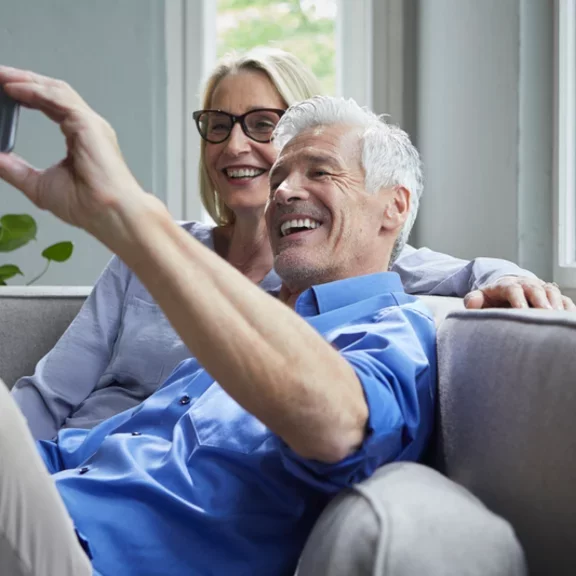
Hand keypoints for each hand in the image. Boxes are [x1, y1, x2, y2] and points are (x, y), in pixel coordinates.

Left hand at [0, 66, 145, 235]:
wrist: (109, 212)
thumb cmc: (89, 205)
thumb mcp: (39, 186)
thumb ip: (15, 170)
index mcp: (79, 139)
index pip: (51, 107)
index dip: (28, 96)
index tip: (6, 91)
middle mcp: (87, 128)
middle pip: (53, 93)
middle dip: (25, 80)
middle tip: (0, 75)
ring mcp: (89, 124)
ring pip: (56, 90)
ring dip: (27, 80)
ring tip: (3, 77)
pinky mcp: (88, 124)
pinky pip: (58, 98)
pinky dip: (35, 90)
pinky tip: (15, 88)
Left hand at [464, 276, 575, 310]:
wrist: (506, 289)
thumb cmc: (492, 298)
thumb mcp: (479, 297)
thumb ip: (473, 300)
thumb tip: (471, 304)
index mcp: (506, 284)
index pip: (512, 288)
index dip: (517, 298)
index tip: (521, 310)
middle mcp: (525, 284)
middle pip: (535, 288)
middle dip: (541, 300)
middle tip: (546, 313)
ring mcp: (540, 288)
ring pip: (551, 292)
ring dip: (556, 303)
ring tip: (559, 317)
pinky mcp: (552, 296)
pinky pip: (564, 299)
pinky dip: (568, 308)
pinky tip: (570, 319)